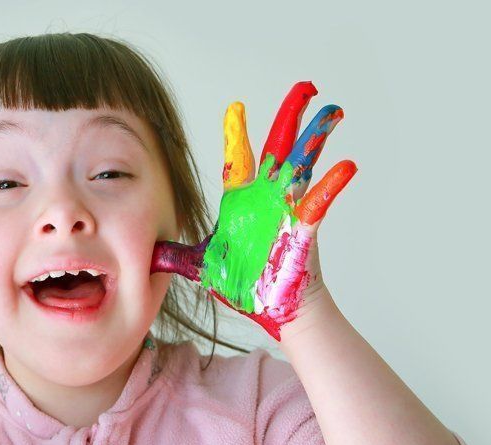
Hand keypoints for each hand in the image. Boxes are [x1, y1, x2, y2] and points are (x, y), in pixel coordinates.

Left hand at [151, 82, 355, 339]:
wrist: (273, 311)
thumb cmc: (244, 287)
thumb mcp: (200, 265)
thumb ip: (174, 255)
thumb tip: (145, 253)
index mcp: (242, 202)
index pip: (239, 159)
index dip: (237, 133)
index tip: (236, 106)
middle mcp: (267, 198)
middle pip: (279, 147)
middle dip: (290, 116)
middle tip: (304, 87)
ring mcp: (288, 209)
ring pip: (304, 163)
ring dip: (316, 137)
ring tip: (332, 110)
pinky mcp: (304, 227)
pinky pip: (319, 201)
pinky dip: (332, 184)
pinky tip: (346, 165)